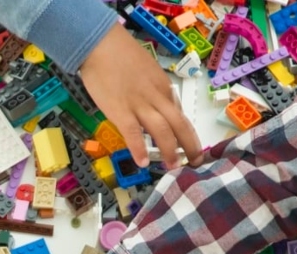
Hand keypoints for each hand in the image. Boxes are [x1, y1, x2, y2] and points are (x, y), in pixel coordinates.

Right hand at [80, 25, 202, 167]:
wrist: (100, 44)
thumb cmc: (120, 54)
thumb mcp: (147, 69)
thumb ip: (153, 88)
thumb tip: (157, 105)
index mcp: (163, 86)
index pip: (179, 113)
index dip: (187, 132)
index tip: (189, 145)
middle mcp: (156, 97)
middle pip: (179, 124)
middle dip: (190, 145)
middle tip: (196, 162)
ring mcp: (139, 105)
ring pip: (162, 130)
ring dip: (170, 150)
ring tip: (173, 167)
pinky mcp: (121, 111)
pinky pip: (133, 133)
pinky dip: (138, 148)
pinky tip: (142, 163)